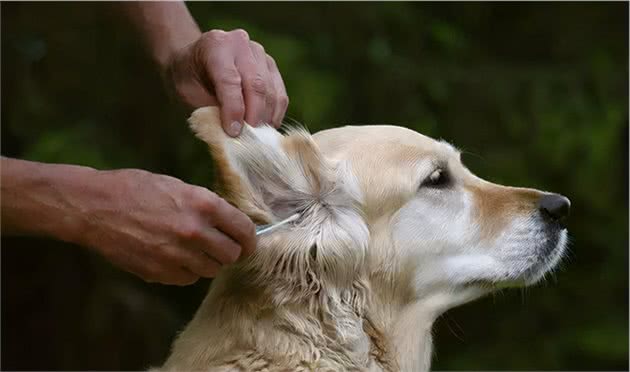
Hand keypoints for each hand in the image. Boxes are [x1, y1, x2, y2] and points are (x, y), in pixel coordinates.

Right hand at [78, 169, 255, 284]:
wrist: (94, 207)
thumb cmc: (135, 189)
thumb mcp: (178, 186)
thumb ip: (206, 206)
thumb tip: (228, 223)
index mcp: (204, 205)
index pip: (245, 230)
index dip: (250, 238)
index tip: (247, 242)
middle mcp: (195, 232)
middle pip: (232, 255)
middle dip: (230, 252)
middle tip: (220, 247)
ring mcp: (178, 255)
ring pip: (211, 270)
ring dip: (207, 263)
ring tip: (193, 250)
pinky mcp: (160, 272)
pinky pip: (188, 280)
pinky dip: (186, 272)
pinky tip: (174, 258)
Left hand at [164, 29, 288, 135]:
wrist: (194, 60)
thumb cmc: (188, 79)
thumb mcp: (188, 94)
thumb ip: (209, 110)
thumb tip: (233, 135)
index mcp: (215, 45)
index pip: (230, 80)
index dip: (233, 109)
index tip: (233, 133)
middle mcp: (240, 43)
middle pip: (256, 84)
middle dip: (254, 115)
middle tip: (250, 139)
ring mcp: (260, 53)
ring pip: (271, 90)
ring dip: (266, 117)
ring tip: (257, 137)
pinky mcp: (271, 66)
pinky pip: (280, 94)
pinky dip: (275, 114)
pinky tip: (266, 127)